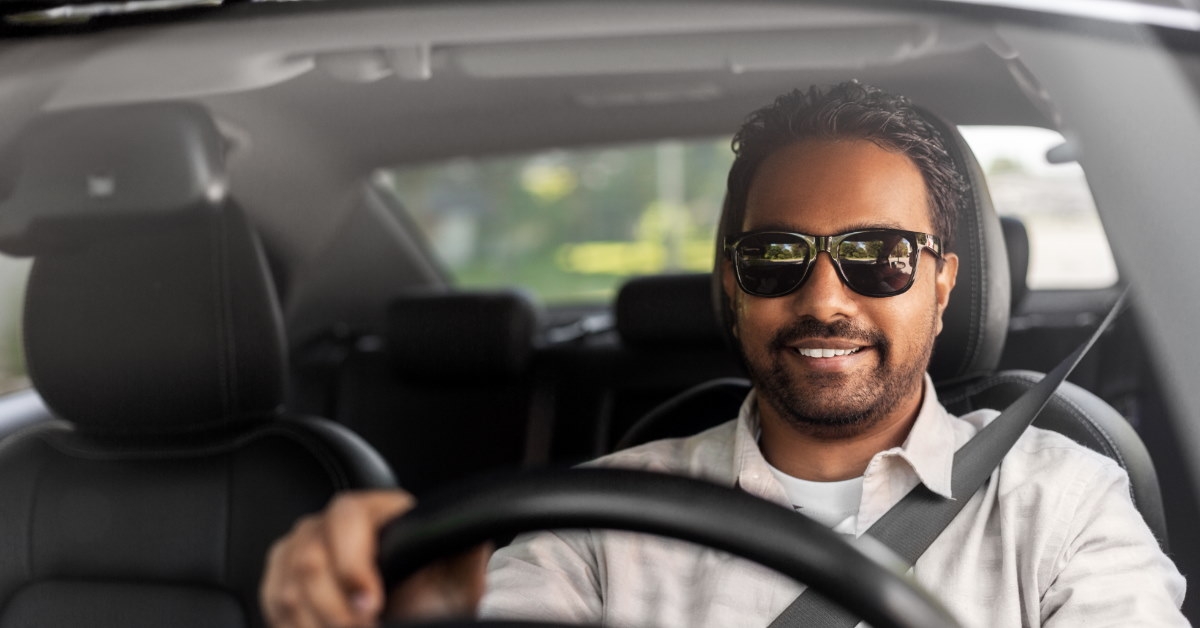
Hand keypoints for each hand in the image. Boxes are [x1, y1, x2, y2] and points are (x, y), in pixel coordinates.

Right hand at [261, 490, 490, 626]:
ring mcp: (298, 551)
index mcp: (373, 511)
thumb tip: (469, 530)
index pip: (347, 517)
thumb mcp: (457, 577)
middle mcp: (328, 524)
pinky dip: (299, 627)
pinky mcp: (279, 582)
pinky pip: (275, 607)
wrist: (413, 621)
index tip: (372, 606)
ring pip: (289, 590)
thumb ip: (463, 549)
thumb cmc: (434, 599)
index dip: (352, 564)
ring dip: (319, 624)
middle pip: (309, 560)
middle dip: (336, 609)